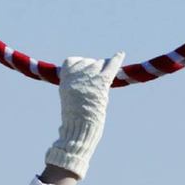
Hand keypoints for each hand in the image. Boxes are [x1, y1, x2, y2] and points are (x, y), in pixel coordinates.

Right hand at [45, 52, 124, 179]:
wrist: (78, 130)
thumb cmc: (74, 120)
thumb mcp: (68, 97)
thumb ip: (73, 84)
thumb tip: (84, 75)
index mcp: (64, 79)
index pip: (71, 61)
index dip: (79, 67)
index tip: (83, 76)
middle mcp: (75, 75)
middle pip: (89, 62)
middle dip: (94, 71)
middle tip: (95, 88)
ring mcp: (88, 78)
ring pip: (100, 63)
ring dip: (104, 70)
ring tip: (102, 85)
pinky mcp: (101, 82)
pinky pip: (110, 66)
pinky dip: (117, 60)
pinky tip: (121, 54)